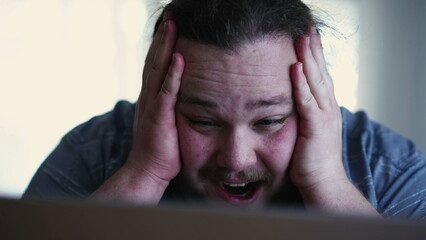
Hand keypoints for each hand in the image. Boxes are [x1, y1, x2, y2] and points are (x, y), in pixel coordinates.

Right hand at [91, 15, 183, 203]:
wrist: (146, 171)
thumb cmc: (160, 150)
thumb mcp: (165, 123)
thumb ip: (170, 107)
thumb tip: (183, 96)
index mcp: (150, 97)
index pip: (155, 65)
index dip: (161, 45)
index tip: (170, 27)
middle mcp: (148, 97)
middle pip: (154, 61)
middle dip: (163, 37)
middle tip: (170, 17)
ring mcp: (152, 105)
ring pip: (158, 70)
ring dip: (165, 47)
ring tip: (172, 26)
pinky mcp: (160, 117)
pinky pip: (167, 91)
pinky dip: (172, 74)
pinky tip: (178, 57)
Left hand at [289, 27, 377, 214]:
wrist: (323, 182)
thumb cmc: (312, 159)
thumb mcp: (308, 129)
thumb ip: (302, 113)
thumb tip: (289, 101)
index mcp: (325, 107)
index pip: (320, 75)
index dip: (315, 55)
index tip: (308, 37)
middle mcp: (328, 107)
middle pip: (321, 72)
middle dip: (314, 49)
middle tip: (308, 28)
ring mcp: (324, 116)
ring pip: (316, 81)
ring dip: (308, 59)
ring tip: (302, 38)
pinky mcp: (316, 127)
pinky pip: (307, 101)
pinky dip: (302, 84)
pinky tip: (297, 68)